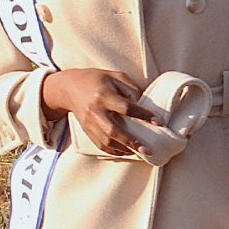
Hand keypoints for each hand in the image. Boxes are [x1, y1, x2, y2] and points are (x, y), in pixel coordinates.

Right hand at [42, 68, 159, 155]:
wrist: (69, 87)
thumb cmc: (96, 79)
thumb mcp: (115, 76)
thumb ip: (131, 88)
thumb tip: (146, 103)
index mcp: (104, 95)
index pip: (126, 107)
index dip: (143, 115)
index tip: (159, 122)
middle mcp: (95, 111)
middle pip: (114, 131)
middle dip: (132, 142)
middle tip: (148, 150)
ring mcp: (89, 123)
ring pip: (106, 141)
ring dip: (124, 149)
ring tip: (140, 153)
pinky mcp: (87, 130)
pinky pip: (100, 145)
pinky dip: (114, 151)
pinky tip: (126, 152)